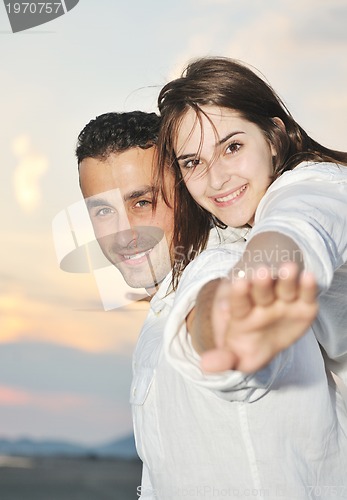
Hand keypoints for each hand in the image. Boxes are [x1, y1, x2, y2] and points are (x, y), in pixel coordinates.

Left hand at [200, 262, 317, 372]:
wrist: (270, 335)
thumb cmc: (249, 344)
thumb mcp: (236, 354)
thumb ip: (224, 358)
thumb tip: (205, 366)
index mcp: (241, 312)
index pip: (239, 302)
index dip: (239, 294)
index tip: (240, 282)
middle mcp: (262, 302)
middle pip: (261, 291)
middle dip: (262, 283)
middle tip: (261, 272)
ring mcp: (284, 301)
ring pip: (284, 286)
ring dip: (286, 278)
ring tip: (288, 268)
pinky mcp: (305, 305)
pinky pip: (307, 293)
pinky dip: (308, 286)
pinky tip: (309, 276)